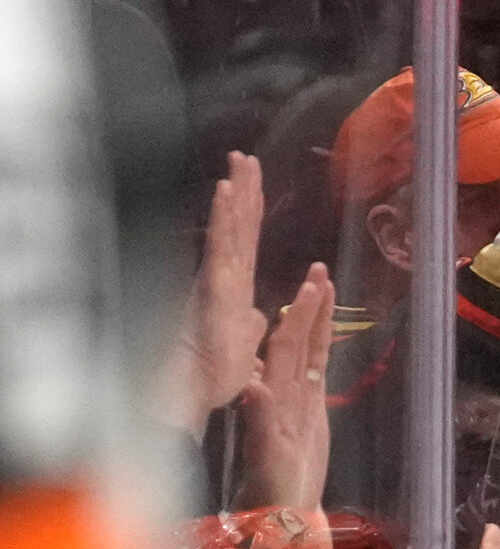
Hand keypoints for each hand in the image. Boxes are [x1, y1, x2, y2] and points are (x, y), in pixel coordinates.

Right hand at [165, 151, 268, 436]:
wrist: (190, 395)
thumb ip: (249, 325)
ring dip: (235, 192)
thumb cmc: (211, 375)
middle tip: (244, 154)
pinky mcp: (213, 287)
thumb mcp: (244, 346)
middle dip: (242, 189)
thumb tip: (259, 314)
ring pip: (229, 228)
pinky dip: (223, 217)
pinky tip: (225, 191)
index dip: (249, 213)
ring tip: (239, 159)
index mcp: (233, 289)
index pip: (246, 244)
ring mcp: (217, 280)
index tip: (252, 182)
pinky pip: (220, 245)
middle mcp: (224, 278)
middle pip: (237, 227)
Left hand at [236, 262, 334, 514]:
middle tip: (320, 269)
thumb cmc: (270, 491)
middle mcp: (282, 389)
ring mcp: (295, 397)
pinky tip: (322, 327)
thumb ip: (258, 422)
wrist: (279, 513)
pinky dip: (321, 345)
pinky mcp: (308, 410)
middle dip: (308, 304)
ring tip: (325, 285)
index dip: (300, 315)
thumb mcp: (264, 456)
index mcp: (273, 394)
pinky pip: (316, 369)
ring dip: (316, 318)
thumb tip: (255, 387)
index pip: (286, 344)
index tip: (312, 284)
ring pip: (308, 348)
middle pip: (297, 337)